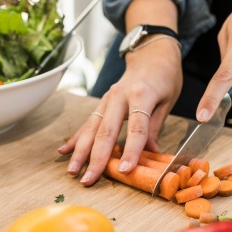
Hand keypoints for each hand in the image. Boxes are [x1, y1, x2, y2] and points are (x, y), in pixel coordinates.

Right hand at [58, 39, 181, 185]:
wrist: (151, 52)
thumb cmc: (164, 77)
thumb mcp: (167, 101)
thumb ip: (154, 126)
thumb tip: (151, 153)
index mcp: (141, 95)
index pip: (136, 128)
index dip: (132, 151)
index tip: (125, 170)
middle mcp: (119, 96)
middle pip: (106, 131)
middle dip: (96, 158)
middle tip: (88, 179)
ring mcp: (107, 99)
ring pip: (91, 128)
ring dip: (80, 151)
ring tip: (72, 171)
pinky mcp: (101, 102)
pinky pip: (87, 122)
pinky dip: (76, 138)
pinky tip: (64, 150)